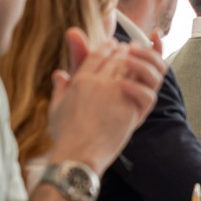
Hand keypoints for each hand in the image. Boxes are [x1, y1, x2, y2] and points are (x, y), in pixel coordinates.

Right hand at [46, 28, 164, 173]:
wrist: (78, 156)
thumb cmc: (65, 136)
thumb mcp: (56, 108)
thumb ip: (60, 88)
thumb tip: (59, 74)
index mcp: (79, 80)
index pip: (96, 55)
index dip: (106, 47)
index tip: (112, 45)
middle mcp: (97, 82)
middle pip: (115, 58)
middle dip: (123, 52)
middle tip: (128, 50)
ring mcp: (114, 93)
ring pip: (130, 68)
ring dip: (135, 63)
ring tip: (136, 61)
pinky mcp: (128, 107)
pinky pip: (141, 87)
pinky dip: (143, 81)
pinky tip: (143, 81)